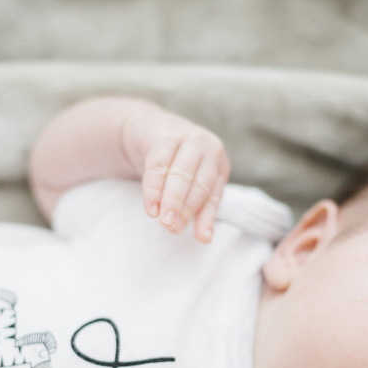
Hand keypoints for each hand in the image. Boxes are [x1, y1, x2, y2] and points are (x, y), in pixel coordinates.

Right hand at [122, 107, 230, 242]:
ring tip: (163, 221)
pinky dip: (153, 189)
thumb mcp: (190, 184)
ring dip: (171, 201)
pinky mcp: (164, 136)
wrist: (149, 129)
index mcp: (219, 163)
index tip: (203, 238)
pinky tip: (151, 206)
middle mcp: (208, 148)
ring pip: (180, 175)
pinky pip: (158, 166)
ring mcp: (187, 138)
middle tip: (173, 228)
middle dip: (186, 209)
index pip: (214, 195)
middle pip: (199, 185)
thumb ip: (198, 208)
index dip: (207, 218)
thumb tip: (205, 239)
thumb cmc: (174, 163)